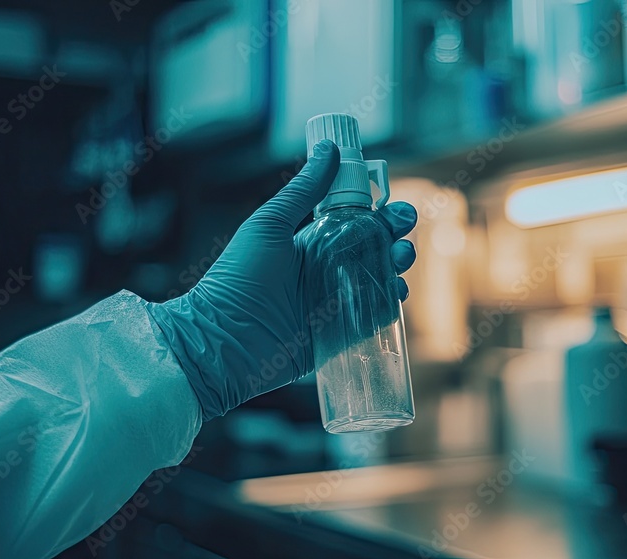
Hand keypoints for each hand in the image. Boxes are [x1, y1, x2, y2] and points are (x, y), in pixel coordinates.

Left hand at [147, 140, 417, 420]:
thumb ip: (303, 190)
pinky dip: (390, 304)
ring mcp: (336, 305)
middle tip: (402, 232)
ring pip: (380, 281)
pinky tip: (395, 293)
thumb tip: (330, 150)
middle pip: (375, 251)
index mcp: (311, 244)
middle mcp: (327, 272)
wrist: (224, 341)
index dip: (380, 213)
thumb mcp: (269, 225)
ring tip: (399, 259)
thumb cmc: (238, 279)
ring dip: (397, 267)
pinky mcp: (341, 336)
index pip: (356, 223)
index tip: (394, 206)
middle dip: (396, 237)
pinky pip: (375, 317)